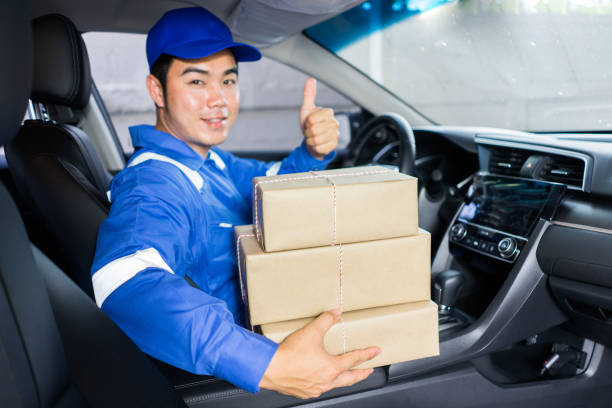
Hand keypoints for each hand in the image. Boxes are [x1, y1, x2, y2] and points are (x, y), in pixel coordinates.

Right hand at [259, 309, 380, 398]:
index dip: (367, 354)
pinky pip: (319, 389)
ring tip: (345, 375)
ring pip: (335, 385)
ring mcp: (315, 388)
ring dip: (343, 379)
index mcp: (332, 367)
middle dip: (361, 373)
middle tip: (368, 370)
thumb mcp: (311, 331)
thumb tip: (335, 313)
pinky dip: (325, 384)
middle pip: (350, 378)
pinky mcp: (304, 392)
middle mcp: (326, 381)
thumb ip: (325, 320)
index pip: (354, 359)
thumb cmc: (289, 355)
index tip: (375, 352)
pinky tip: (321, 380)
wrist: (271, 368)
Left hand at [300, 78, 339, 159]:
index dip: (307, 122)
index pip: (312, 119)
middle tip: (310, 130)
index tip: (309, 122)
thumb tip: (311, 79)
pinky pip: (319, 148)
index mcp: (329, 112)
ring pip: (316, 140)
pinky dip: (314, 147)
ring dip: (310, 140)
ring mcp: (335, 135)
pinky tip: (317, 144)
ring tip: (313, 137)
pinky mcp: (334, 146)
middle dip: (308, 132)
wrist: (312, 140)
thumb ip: (309, 95)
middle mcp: (335, 123)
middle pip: (314, 129)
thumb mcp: (307, 109)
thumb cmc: (310, 124)